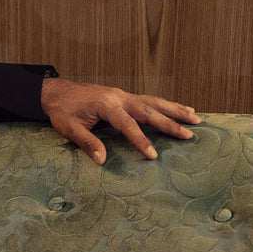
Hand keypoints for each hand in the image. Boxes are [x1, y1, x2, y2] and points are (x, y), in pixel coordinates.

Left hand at [40, 77, 199, 164]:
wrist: (56, 91)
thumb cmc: (62, 110)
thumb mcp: (68, 128)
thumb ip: (87, 142)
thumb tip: (102, 160)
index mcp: (106, 104)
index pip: (127, 125)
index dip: (141, 140)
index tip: (153, 155)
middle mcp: (119, 97)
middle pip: (149, 110)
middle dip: (170, 123)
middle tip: (189, 134)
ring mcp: (123, 94)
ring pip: (154, 102)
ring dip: (175, 110)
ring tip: (196, 119)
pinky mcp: (124, 96)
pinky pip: (149, 100)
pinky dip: (166, 105)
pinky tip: (181, 109)